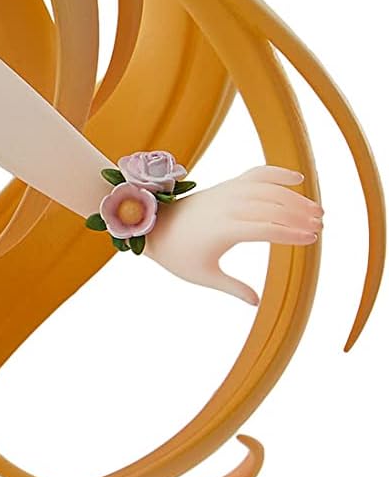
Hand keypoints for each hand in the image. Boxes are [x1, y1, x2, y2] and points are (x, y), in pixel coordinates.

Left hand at [142, 164, 322, 304]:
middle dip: (299, 215)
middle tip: (320, 226)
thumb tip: (257, 303)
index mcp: (223, 230)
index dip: (292, 233)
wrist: (156, 227)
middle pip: (273, 207)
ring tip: (316, 211)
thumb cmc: (179, 255)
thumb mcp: (203, 276)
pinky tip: (298, 178)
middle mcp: (228, 207)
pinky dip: (277, 173)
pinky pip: (256, 174)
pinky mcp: (227, 185)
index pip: (267, 229)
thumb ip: (233, 288)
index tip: (312, 239)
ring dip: (295, 198)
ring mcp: (228, 192)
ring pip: (269, 190)